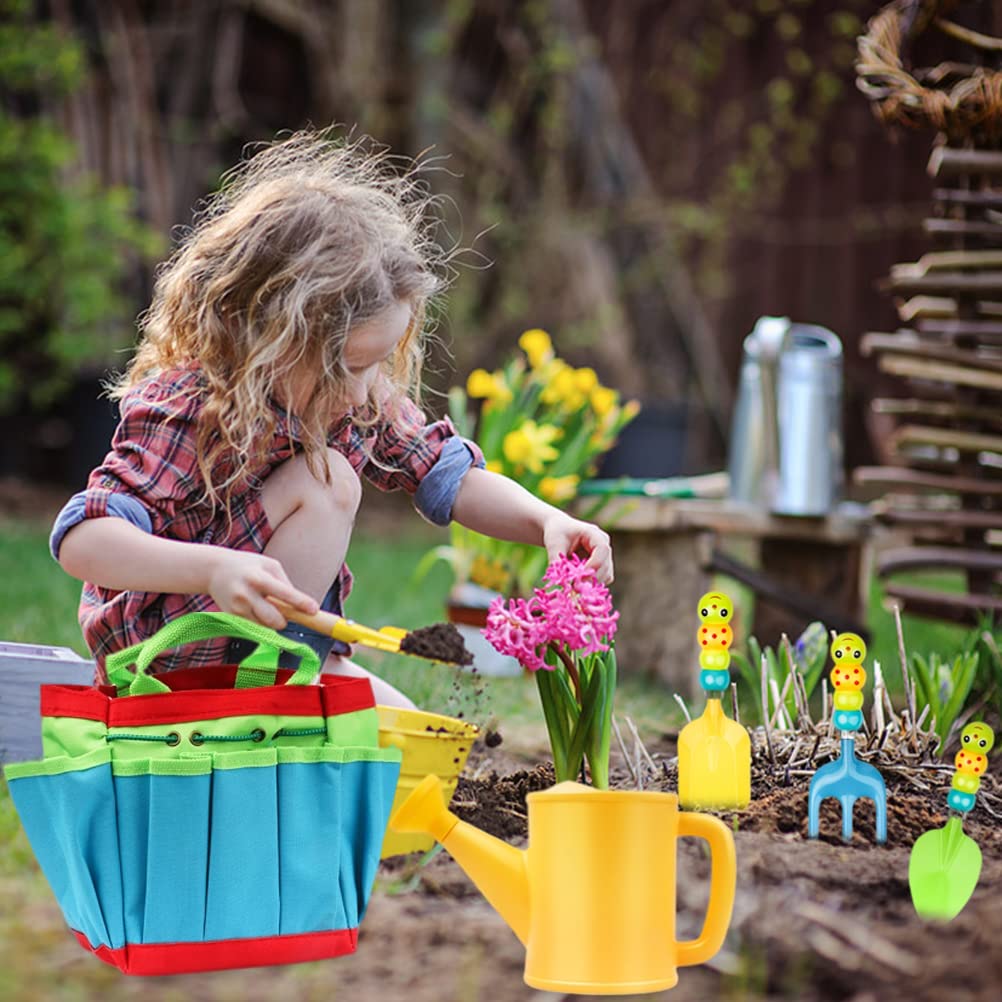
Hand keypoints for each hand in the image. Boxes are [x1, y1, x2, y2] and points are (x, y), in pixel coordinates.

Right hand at [204, 547, 318, 629]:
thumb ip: (285, 583)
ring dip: (273, 621)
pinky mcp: (232, 617)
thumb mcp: (269, 565)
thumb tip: (300, 604)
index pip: (284, 593)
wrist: (214, 570)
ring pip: (266, 626)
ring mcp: (237, 608)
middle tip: (288, 612)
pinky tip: (255, 606)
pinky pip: (255, 626)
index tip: (314, 610)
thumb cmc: (248, 566)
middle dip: (285, 620)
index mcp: (259, 578)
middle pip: (274, 619)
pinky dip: (261, 620)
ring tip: (266, 604)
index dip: (300, 603)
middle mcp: (247, 594)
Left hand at [541, 512, 613, 583]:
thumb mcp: (553, 545)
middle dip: (591, 579)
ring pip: (606, 575)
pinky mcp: (602, 567)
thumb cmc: (557, 533)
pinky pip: (601, 580)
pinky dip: (590, 585)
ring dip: (591, 584)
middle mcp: (604, 545)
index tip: (578, 579)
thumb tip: (558, 581)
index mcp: (595, 534)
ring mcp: (605, 557)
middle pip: (606, 565)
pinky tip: (577, 586)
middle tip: (574, 590)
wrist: (558, 531)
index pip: (602, 550)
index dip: (593, 565)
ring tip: (573, 588)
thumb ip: (555, 561)